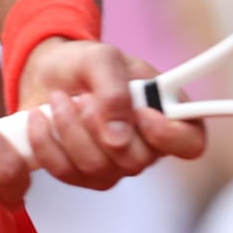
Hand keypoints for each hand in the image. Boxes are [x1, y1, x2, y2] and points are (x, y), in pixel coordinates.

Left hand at [14, 40, 204, 189]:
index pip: (190, 142)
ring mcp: (115, 166)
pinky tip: (41, 118)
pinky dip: (46, 142)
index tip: (142, 115)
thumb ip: (114, 88)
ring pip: (96, 167)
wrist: (49, 74)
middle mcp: (146, 146)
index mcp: (166, 113)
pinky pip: (65, 172)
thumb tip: (119, 135)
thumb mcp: (102, 58)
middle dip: (99, 125)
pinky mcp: (82, 175)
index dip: (170, 136)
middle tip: (84, 97)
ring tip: (60, 99)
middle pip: (136, 161)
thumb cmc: (85, 64)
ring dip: (69, 128)